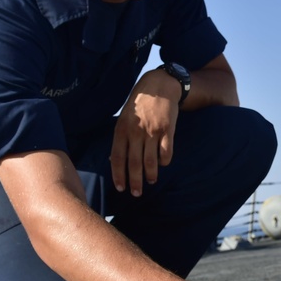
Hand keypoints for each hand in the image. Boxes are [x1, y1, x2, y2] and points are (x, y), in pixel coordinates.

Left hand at [111, 70, 180, 195]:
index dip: (118, 175)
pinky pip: (166, 153)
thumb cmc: (139, 104)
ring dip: (151, 175)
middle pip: (134, 163)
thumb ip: (120, 138)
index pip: (117, 158)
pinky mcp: (168, 130)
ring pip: (151, 161)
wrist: (160, 86)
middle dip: (135, 182)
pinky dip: (164, 161)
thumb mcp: (124, 118)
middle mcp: (136, 132)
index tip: (120, 188)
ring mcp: (152, 131)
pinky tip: (162, 163)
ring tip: (151, 181)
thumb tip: (112, 160)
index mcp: (121, 129)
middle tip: (136, 193)